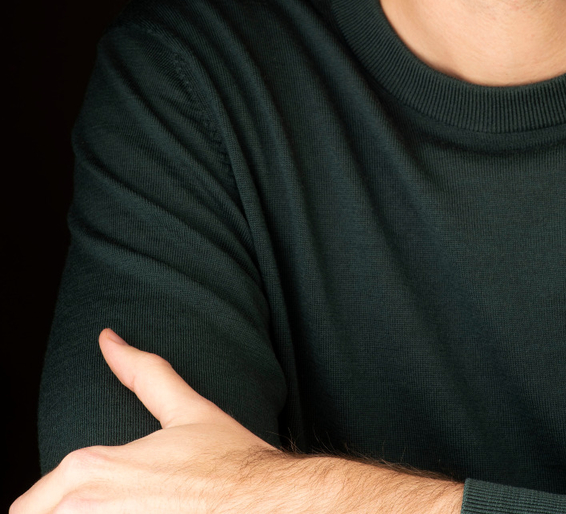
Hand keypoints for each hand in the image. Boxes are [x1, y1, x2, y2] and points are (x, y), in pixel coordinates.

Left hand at [11, 328, 279, 512]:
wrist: (269, 504)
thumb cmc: (230, 463)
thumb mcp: (186, 411)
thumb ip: (142, 372)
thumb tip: (108, 339)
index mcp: (89, 470)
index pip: (27, 507)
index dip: (48, 507)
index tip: (92, 504)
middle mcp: (86, 510)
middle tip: (119, 507)